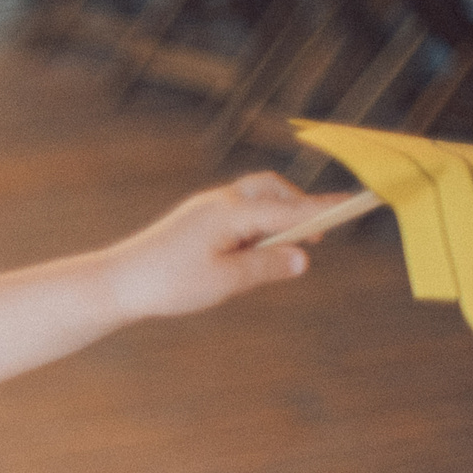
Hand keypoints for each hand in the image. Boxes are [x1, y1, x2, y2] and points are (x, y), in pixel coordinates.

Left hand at [104, 172, 350, 320]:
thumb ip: (267, 267)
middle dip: (298, 206)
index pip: (289, 209)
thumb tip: (303, 258)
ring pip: (254, 198)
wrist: (117, 282)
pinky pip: (238, 211)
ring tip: (281, 250)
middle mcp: (219, 202)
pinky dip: (256, 223)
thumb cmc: (168, 283)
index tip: (356, 203)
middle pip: (272, 189)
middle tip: (315, 237)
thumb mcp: (225, 282)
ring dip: (276, 215)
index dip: (323, 209)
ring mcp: (205, 209)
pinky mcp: (196, 221)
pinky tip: (253, 250)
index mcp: (230, 213)